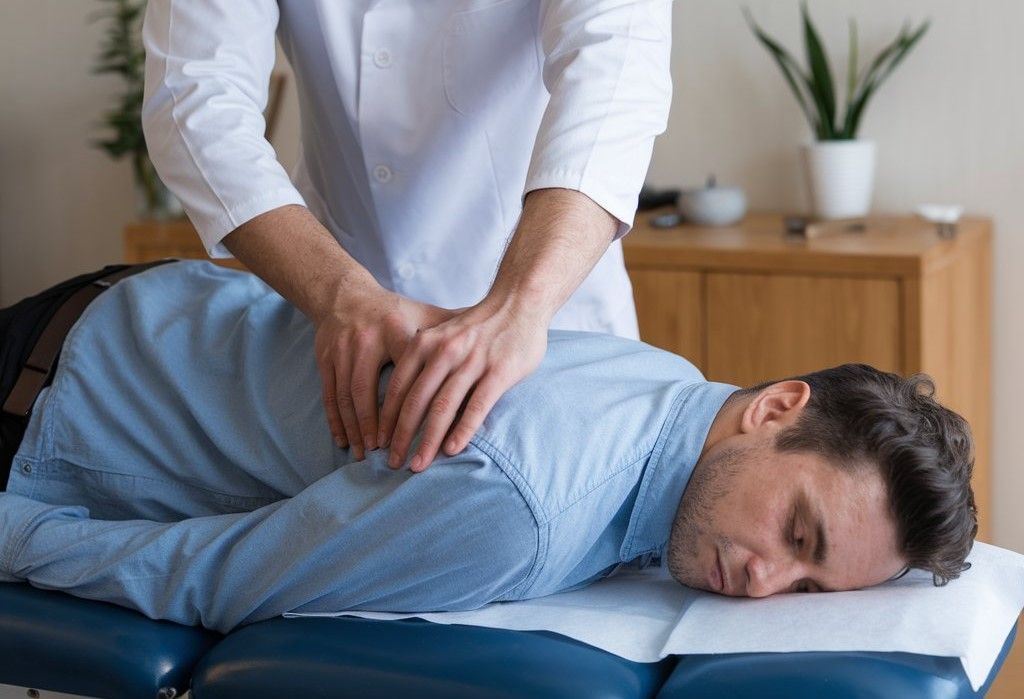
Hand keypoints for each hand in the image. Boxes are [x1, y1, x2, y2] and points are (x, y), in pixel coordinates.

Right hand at [314, 288, 455, 460]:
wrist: (346, 294)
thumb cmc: (396, 312)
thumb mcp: (424, 315)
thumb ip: (455, 331)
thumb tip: (492, 336)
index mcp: (398, 329)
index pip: (412, 373)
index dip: (421, 404)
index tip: (431, 432)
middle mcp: (368, 339)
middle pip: (374, 390)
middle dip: (384, 426)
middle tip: (394, 454)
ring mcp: (343, 349)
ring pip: (350, 396)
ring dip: (359, 429)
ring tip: (369, 454)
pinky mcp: (325, 357)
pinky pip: (330, 395)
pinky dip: (337, 421)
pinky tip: (345, 442)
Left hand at [377, 298, 547, 471]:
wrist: (520, 301)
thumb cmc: (480, 325)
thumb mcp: (442, 334)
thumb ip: (425, 359)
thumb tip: (404, 396)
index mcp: (425, 343)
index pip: (398, 387)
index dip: (386, 418)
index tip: (380, 442)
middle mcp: (444, 351)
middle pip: (416, 401)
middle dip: (401, 436)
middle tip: (393, 462)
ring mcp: (472, 361)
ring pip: (443, 408)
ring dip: (428, 440)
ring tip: (419, 465)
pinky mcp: (499, 371)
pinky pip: (476, 406)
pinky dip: (462, 430)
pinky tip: (452, 450)